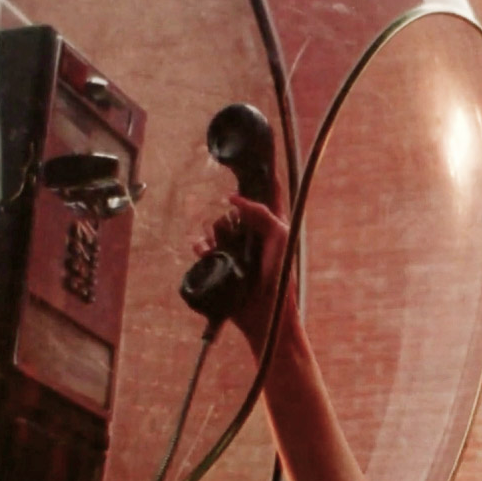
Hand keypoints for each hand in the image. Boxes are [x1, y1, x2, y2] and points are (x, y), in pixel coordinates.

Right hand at [192, 193, 291, 349]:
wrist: (266, 313)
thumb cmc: (280, 276)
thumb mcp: (279, 237)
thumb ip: (262, 213)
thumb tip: (234, 199)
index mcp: (270, 229)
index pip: (262, 199)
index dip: (253, 184)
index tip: (242, 167)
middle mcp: (252, 238)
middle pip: (232, 214)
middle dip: (228, 216)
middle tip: (232, 227)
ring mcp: (235, 252)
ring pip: (215, 229)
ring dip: (213, 231)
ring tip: (218, 243)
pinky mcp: (220, 267)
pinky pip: (202, 249)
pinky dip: (200, 247)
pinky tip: (204, 250)